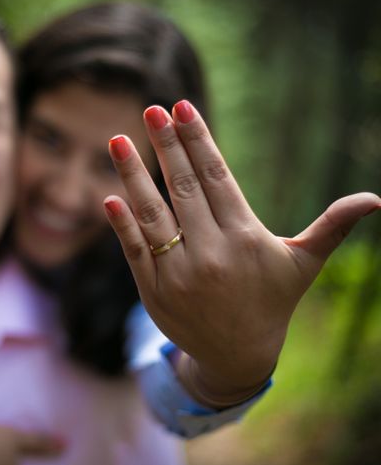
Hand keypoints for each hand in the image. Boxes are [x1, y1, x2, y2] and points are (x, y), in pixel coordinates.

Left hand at [104, 100, 380, 406]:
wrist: (236, 356)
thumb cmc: (271, 300)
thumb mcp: (303, 264)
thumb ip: (331, 228)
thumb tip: (376, 199)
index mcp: (244, 238)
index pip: (216, 178)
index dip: (198, 141)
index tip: (181, 108)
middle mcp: (211, 254)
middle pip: (183, 189)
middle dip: (166, 146)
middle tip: (150, 110)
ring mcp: (178, 274)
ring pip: (152, 216)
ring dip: (133, 176)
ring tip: (117, 140)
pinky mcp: (154, 292)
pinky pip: (134, 252)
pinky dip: (121, 226)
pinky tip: (109, 198)